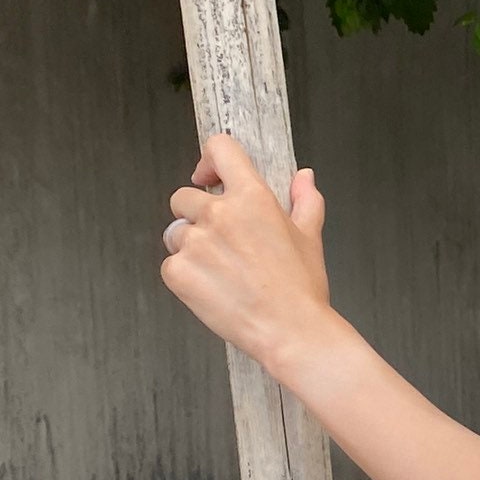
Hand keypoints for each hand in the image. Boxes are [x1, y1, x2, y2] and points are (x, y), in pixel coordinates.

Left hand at [161, 133, 336, 378]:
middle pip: (184, 197)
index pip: (219, 149)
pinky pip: (170, 264)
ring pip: (175, 233)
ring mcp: (195, 243)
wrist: (289, 331)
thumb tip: (304, 177)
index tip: (208, 176)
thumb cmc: (300, 288)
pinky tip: (212, 288)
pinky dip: (185, 275)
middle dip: (196, 215)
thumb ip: (305, 199)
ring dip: (190, 247)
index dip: (209, 160)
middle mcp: (219, 214)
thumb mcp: (309, 236)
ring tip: (220, 271)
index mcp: (252, 198)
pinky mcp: (177, 272)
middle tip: (221, 243)